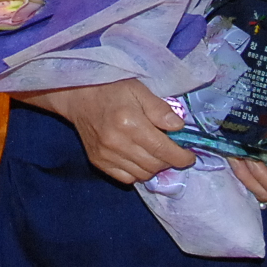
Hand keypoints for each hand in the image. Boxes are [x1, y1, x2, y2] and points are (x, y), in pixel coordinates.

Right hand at [17, 79, 195, 184]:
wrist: (77, 95)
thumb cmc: (110, 88)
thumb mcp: (138, 88)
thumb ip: (160, 108)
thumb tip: (179, 128)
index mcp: (129, 122)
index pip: (163, 150)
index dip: (182, 156)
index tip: (189, 155)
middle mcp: (117, 143)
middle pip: (155, 165)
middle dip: (169, 161)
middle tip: (172, 149)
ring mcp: (105, 155)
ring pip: (142, 175)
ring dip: (154, 167)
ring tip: (155, 153)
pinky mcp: (98, 162)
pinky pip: (126, 179)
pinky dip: (137, 172)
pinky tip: (138, 158)